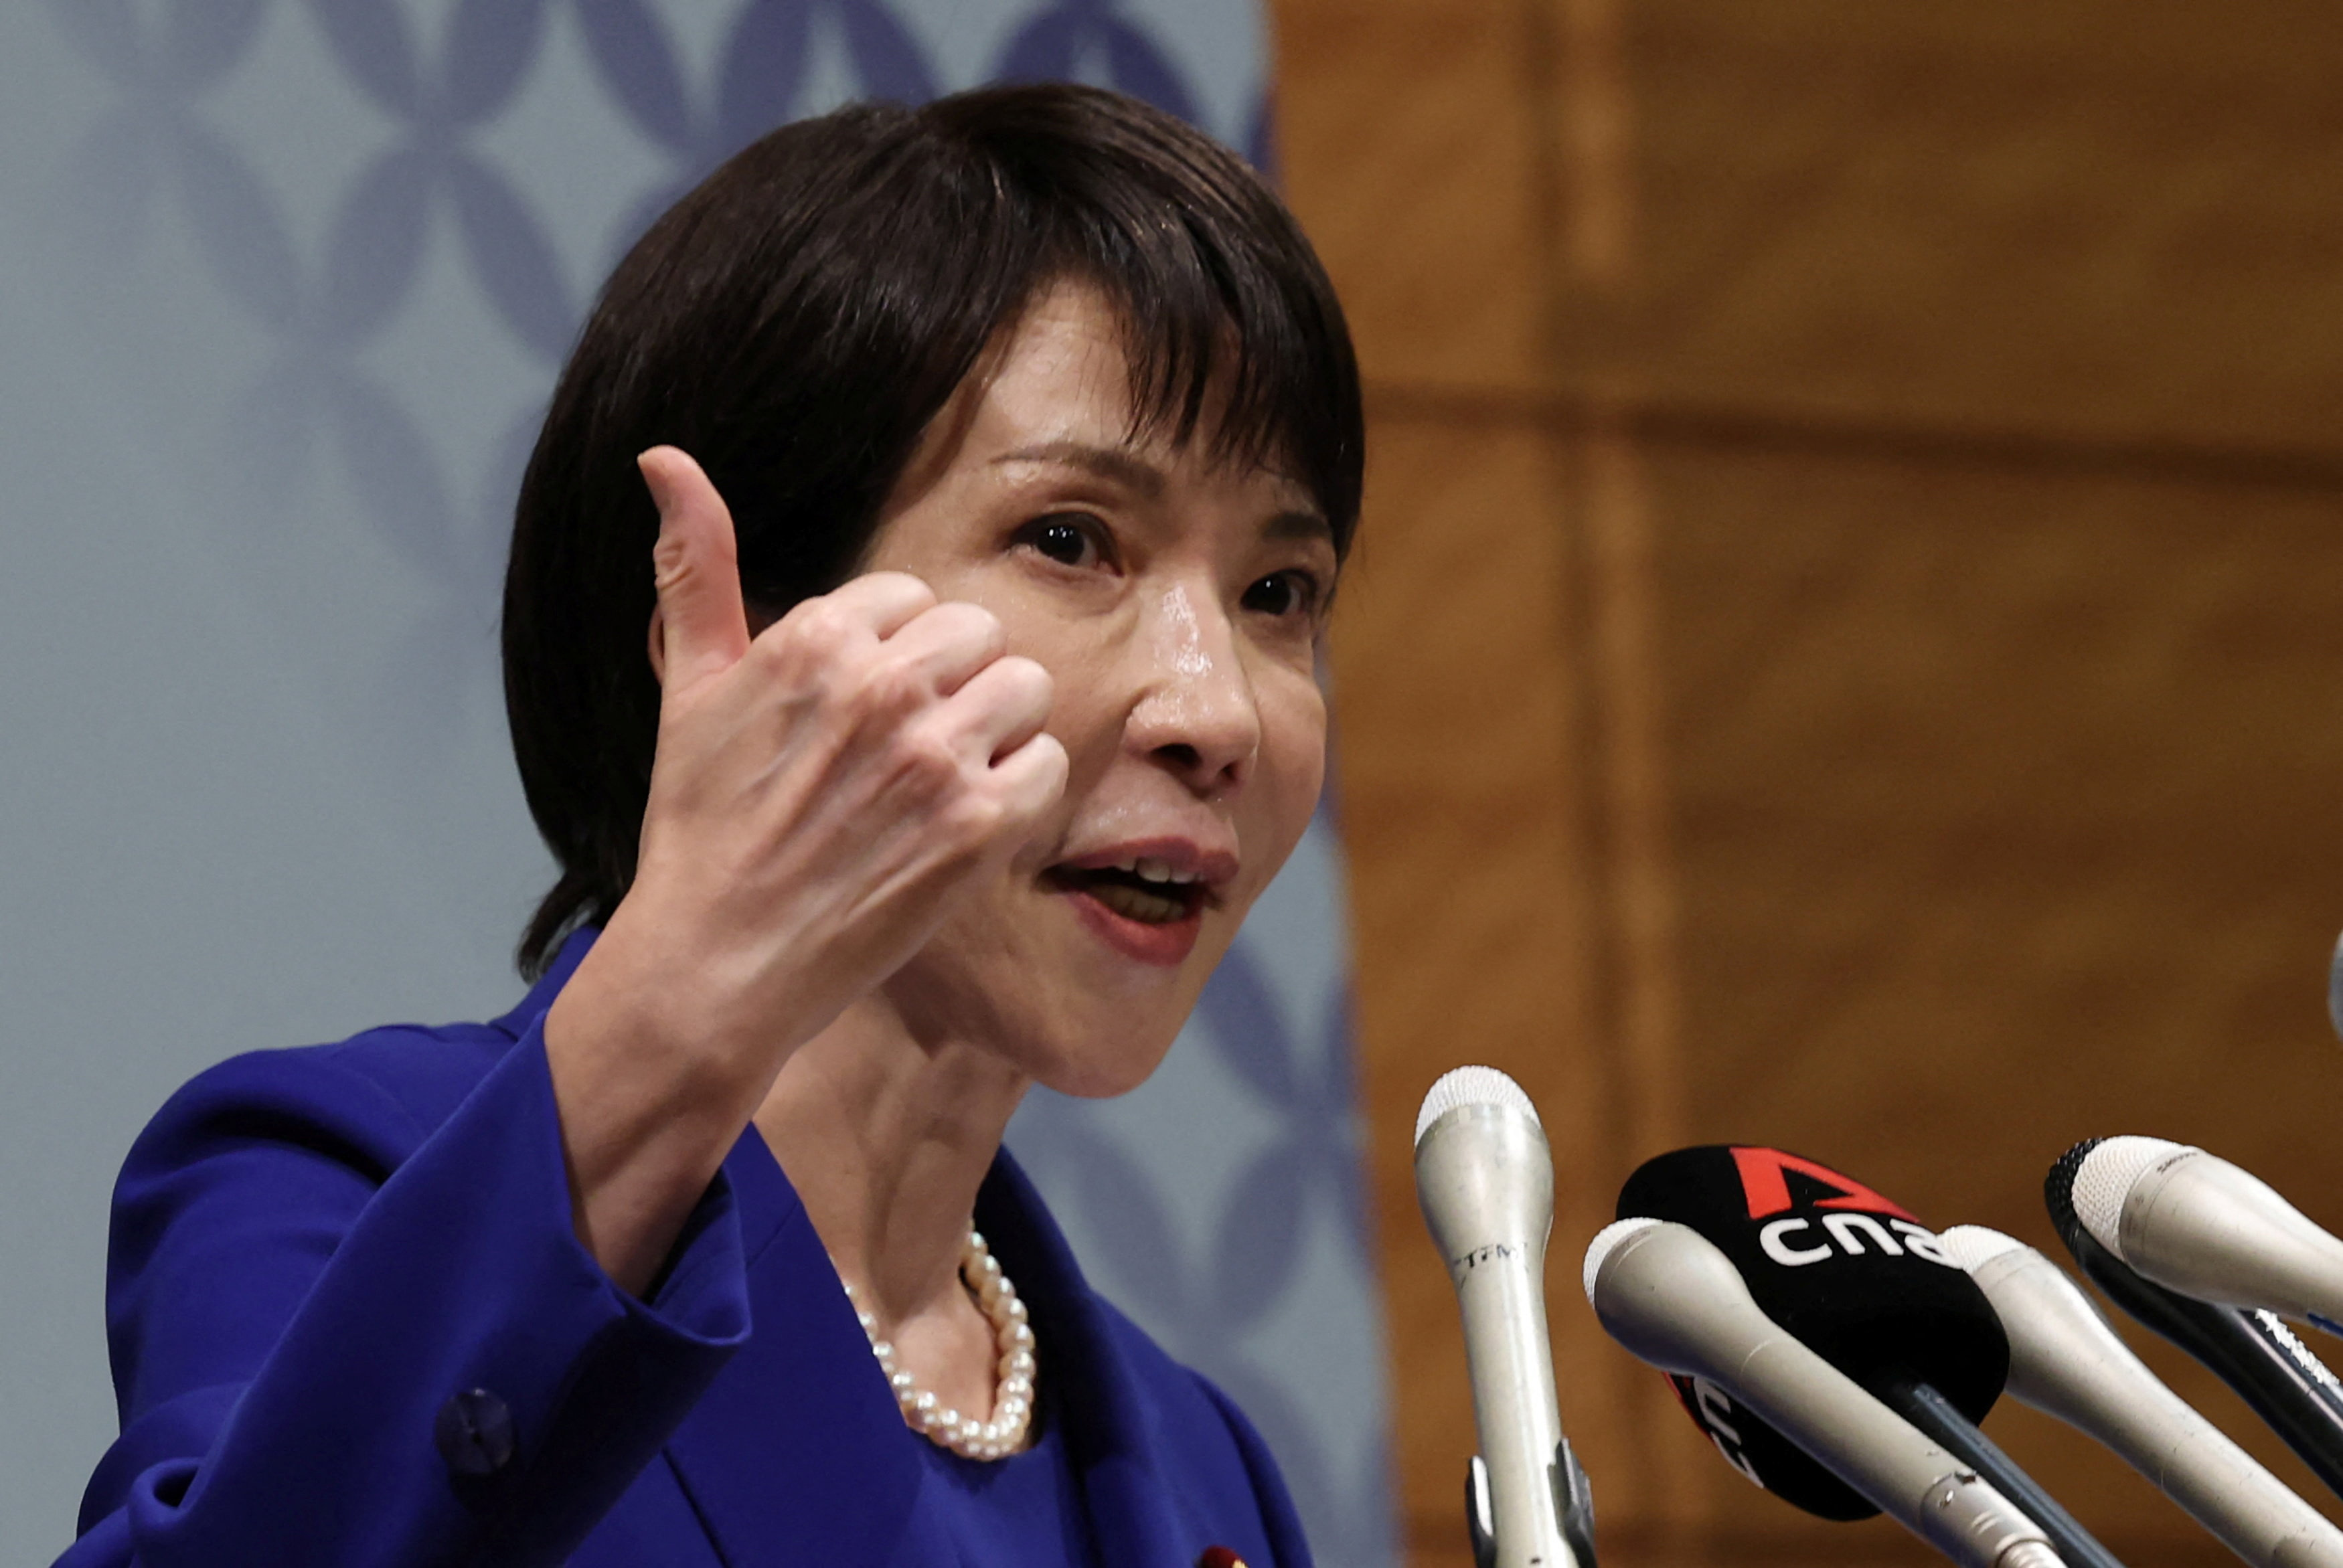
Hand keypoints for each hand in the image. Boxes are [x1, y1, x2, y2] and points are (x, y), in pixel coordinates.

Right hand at [545, 446, 1065, 1289]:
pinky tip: (966, 824)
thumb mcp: (686, 686)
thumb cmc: (699, 827)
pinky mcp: (979, 827)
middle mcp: (882, 686)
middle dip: (953, 685)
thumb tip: (665, 456)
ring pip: (1027, 688)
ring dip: (995, 732)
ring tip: (939, 783)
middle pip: (981, 634)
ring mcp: (936, 757)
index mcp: (816, 639)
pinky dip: (1021, 793)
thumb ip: (695, 566)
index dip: (892, 655)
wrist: (717, 962)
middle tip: (903, 752)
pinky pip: (1048, 766)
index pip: (910, 598)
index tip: (856, 715)